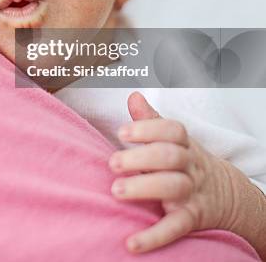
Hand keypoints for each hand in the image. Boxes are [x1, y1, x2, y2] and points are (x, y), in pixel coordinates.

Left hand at [109, 91, 233, 253]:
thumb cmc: (185, 161)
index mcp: (184, 143)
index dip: (148, 129)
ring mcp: (192, 192)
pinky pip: (175, 227)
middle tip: (113, 162)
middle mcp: (189, 165)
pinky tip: (131, 242)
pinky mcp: (191, 219)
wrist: (225, 194)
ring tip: (116, 191)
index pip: (172, 130)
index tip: (122, 132)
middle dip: (140, 158)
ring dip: (144, 188)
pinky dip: (154, 236)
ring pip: (173, 187)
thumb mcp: (173, 139)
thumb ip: (151, 119)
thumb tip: (133, 95)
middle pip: (169, 157)